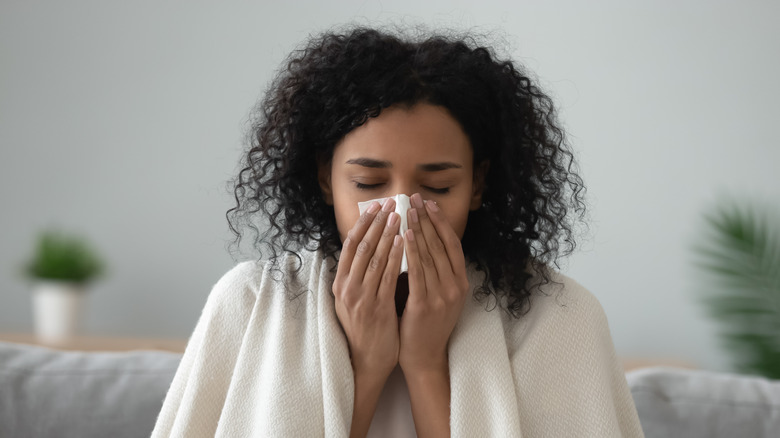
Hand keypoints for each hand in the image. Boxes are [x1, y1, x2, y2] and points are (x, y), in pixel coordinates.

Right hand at [333, 197, 404, 380]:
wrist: (366, 361)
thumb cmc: (365, 329)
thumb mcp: (354, 299)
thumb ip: (359, 276)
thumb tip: (370, 247)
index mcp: (340, 283)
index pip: (350, 245)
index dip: (363, 223)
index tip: (375, 206)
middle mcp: (346, 288)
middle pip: (361, 246)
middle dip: (376, 222)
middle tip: (390, 203)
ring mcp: (360, 298)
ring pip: (374, 257)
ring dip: (387, 234)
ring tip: (399, 216)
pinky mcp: (376, 307)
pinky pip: (386, 276)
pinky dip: (395, 256)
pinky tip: (404, 242)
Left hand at [399, 193, 469, 374]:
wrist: (424, 355)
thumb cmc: (425, 323)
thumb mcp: (438, 293)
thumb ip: (433, 270)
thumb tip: (419, 238)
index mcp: (460, 282)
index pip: (452, 244)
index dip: (440, 222)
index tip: (428, 203)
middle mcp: (455, 286)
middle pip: (440, 245)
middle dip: (426, 219)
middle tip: (414, 199)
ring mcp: (442, 296)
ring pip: (430, 255)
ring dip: (418, 229)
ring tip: (407, 211)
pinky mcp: (426, 305)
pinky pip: (418, 272)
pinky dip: (411, 252)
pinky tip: (404, 236)